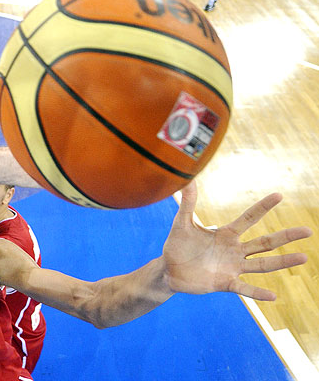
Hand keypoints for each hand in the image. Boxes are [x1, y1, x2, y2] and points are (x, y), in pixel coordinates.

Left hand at [163, 181, 310, 300]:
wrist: (169, 269)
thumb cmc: (177, 245)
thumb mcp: (182, 224)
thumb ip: (187, 203)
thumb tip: (187, 179)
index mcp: (226, 234)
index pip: (248, 218)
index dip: (263, 207)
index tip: (279, 195)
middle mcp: (234, 250)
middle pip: (265, 242)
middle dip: (285, 236)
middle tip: (308, 230)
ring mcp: (232, 267)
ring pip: (262, 264)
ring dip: (282, 262)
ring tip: (303, 257)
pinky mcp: (225, 283)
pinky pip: (244, 288)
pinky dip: (257, 292)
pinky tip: (274, 296)